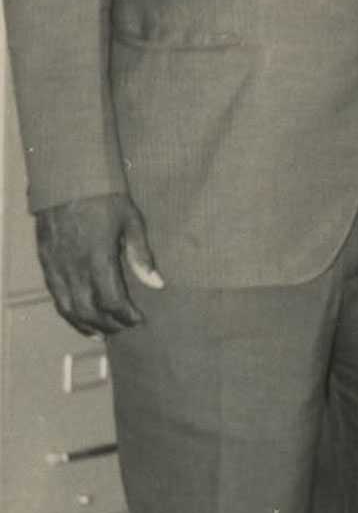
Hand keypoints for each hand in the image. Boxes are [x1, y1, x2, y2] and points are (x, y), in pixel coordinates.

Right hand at [35, 193, 163, 336]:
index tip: (140, 320)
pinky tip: (80, 318)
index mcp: (97, 258)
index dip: (126, 315)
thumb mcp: (131, 221)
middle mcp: (73, 267)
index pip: (112, 300)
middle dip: (108, 325)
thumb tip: (157, 284)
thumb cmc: (105, 197)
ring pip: (68, 308)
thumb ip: (141, 255)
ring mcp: (56, 267)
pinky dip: (68, 312)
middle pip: (89, 310)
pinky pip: (55, 296)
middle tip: (125, 329)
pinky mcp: (45, 263)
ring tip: (104, 333)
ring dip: (86, 325)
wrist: (67, 179)